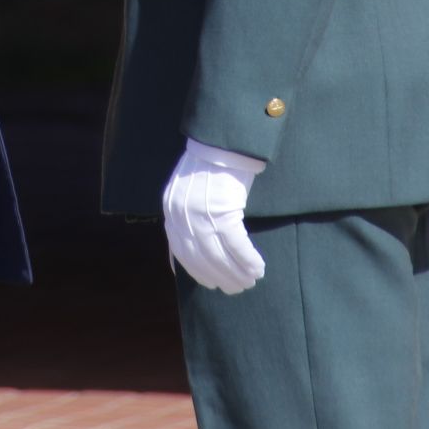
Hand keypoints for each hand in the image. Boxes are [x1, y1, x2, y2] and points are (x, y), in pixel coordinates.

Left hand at [162, 138, 266, 293]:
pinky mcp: (222, 210)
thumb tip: (185, 249)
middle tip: (235, 288)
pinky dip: (247, 260)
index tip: (211, 283)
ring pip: (218, 255)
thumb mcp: (188, 190)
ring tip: (249, 282)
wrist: (223, 140)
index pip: (180, 251)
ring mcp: (200, 214)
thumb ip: (185, 216)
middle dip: (219, 276)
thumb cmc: (211, 163)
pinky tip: (257, 268)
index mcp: (170, 210)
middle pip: (200, 257)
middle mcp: (181, 215)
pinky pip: (236, 244)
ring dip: (236, 273)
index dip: (197, 271)